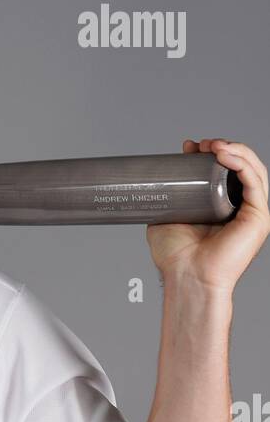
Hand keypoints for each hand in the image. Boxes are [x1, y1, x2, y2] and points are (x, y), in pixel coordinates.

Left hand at [146, 138, 269, 292]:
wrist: (185, 277)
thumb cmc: (176, 257)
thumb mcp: (167, 217)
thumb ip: (170, 198)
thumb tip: (163, 174)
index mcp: (221, 209)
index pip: (223, 173)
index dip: (210, 155)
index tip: (190, 147)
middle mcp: (239, 209)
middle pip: (240, 167)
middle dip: (223, 148)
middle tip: (202, 144)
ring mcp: (251, 212)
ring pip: (252, 169)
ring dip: (235, 150)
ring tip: (213, 145)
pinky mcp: (259, 217)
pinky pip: (255, 181)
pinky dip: (242, 163)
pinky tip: (226, 154)